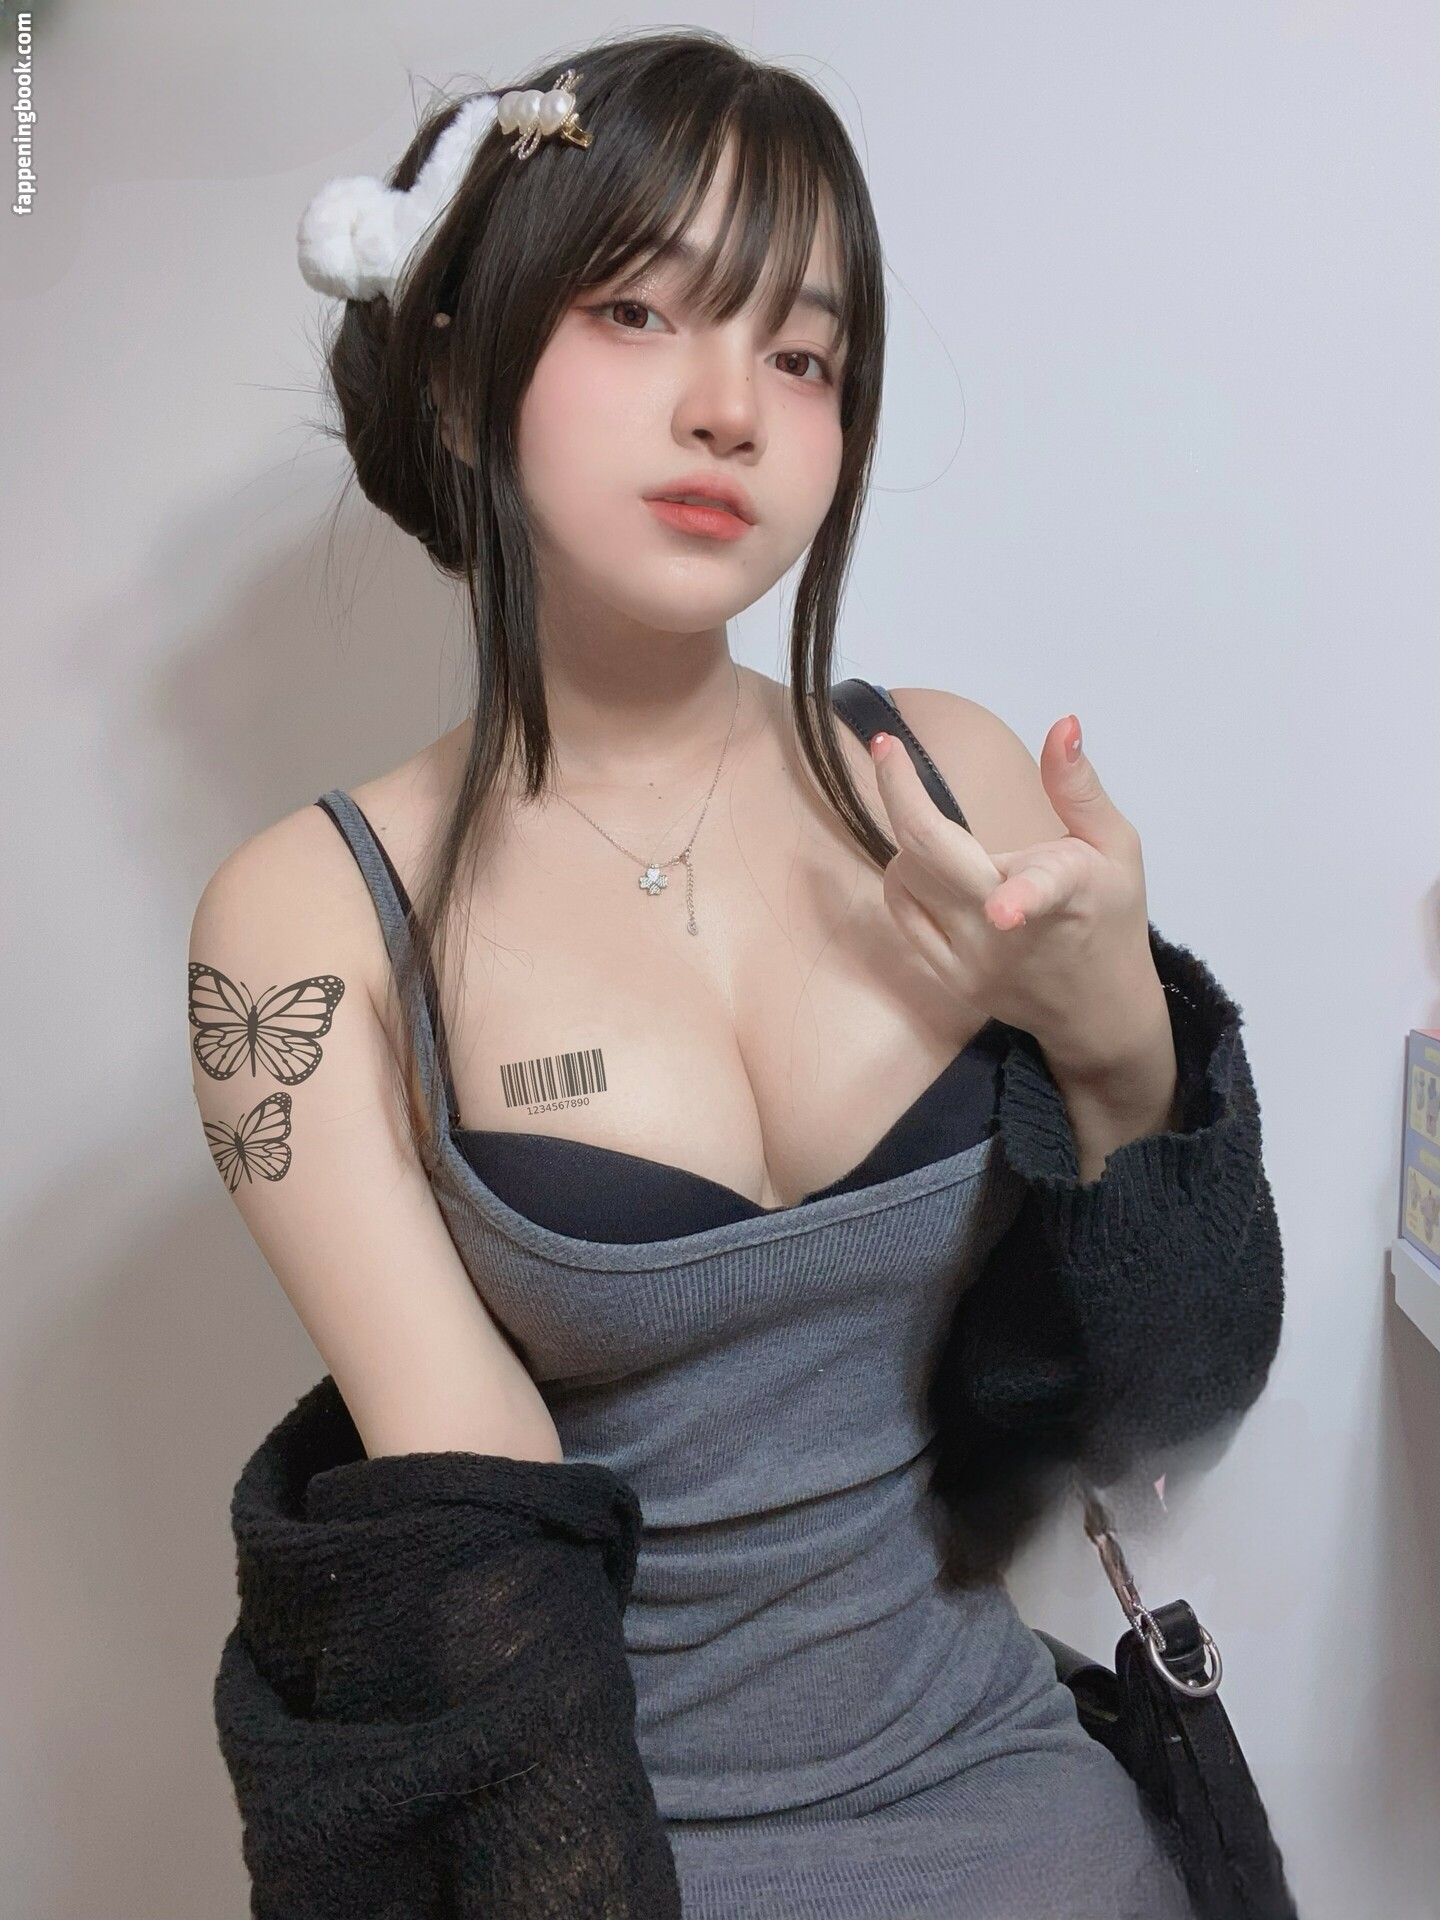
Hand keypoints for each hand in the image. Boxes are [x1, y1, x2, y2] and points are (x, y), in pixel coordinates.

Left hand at [870, 714, 1165, 1082]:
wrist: (1097, 1008)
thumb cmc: (1110, 915)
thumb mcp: (1116, 845)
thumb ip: (1079, 786)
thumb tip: (1063, 723)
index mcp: (1067, 895)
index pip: (1040, 891)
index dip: (1019, 896)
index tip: (1001, 903)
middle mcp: (1009, 933)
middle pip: (929, 857)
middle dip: (899, 792)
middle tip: (888, 748)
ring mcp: (972, 959)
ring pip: (906, 877)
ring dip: (912, 841)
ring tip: (948, 838)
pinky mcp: (948, 976)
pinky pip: (900, 908)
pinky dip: (905, 876)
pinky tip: (933, 869)